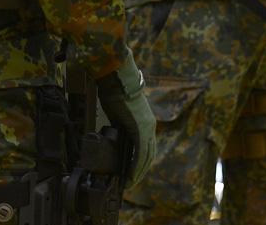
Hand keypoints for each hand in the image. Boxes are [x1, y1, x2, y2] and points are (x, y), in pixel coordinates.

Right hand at [96, 51, 155, 187]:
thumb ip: (121, 127)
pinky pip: (140, 152)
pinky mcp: (141, 128)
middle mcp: (150, 126)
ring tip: (130, 183)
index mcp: (146, 122)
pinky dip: (136, 165)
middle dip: (141, 170)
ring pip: (146, 156)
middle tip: (131, 183)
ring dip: (139, 171)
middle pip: (149, 155)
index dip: (141, 162)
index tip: (133, 173)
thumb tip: (115, 138)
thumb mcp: (120, 115)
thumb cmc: (116, 94)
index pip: (147, 147)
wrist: (118, 82)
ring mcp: (147, 127)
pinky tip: (131, 175)